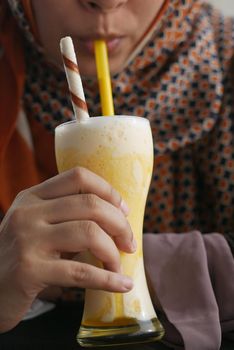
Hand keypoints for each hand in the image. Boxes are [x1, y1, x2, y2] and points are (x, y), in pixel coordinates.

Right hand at [0, 167, 134, 331]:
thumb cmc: (21, 256)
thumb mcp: (37, 227)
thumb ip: (67, 217)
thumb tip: (117, 218)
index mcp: (33, 197)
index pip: (78, 176)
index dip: (108, 191)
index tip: (123, 211)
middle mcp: (28, 213)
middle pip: (90, 204)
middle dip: (120, 224)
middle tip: (129, 243)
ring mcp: (27, 240)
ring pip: (89, 233)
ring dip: (113, 252)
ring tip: (118, 265)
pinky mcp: (29, 271)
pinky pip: (80, 272)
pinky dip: (108, 279)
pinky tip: (122, 284)